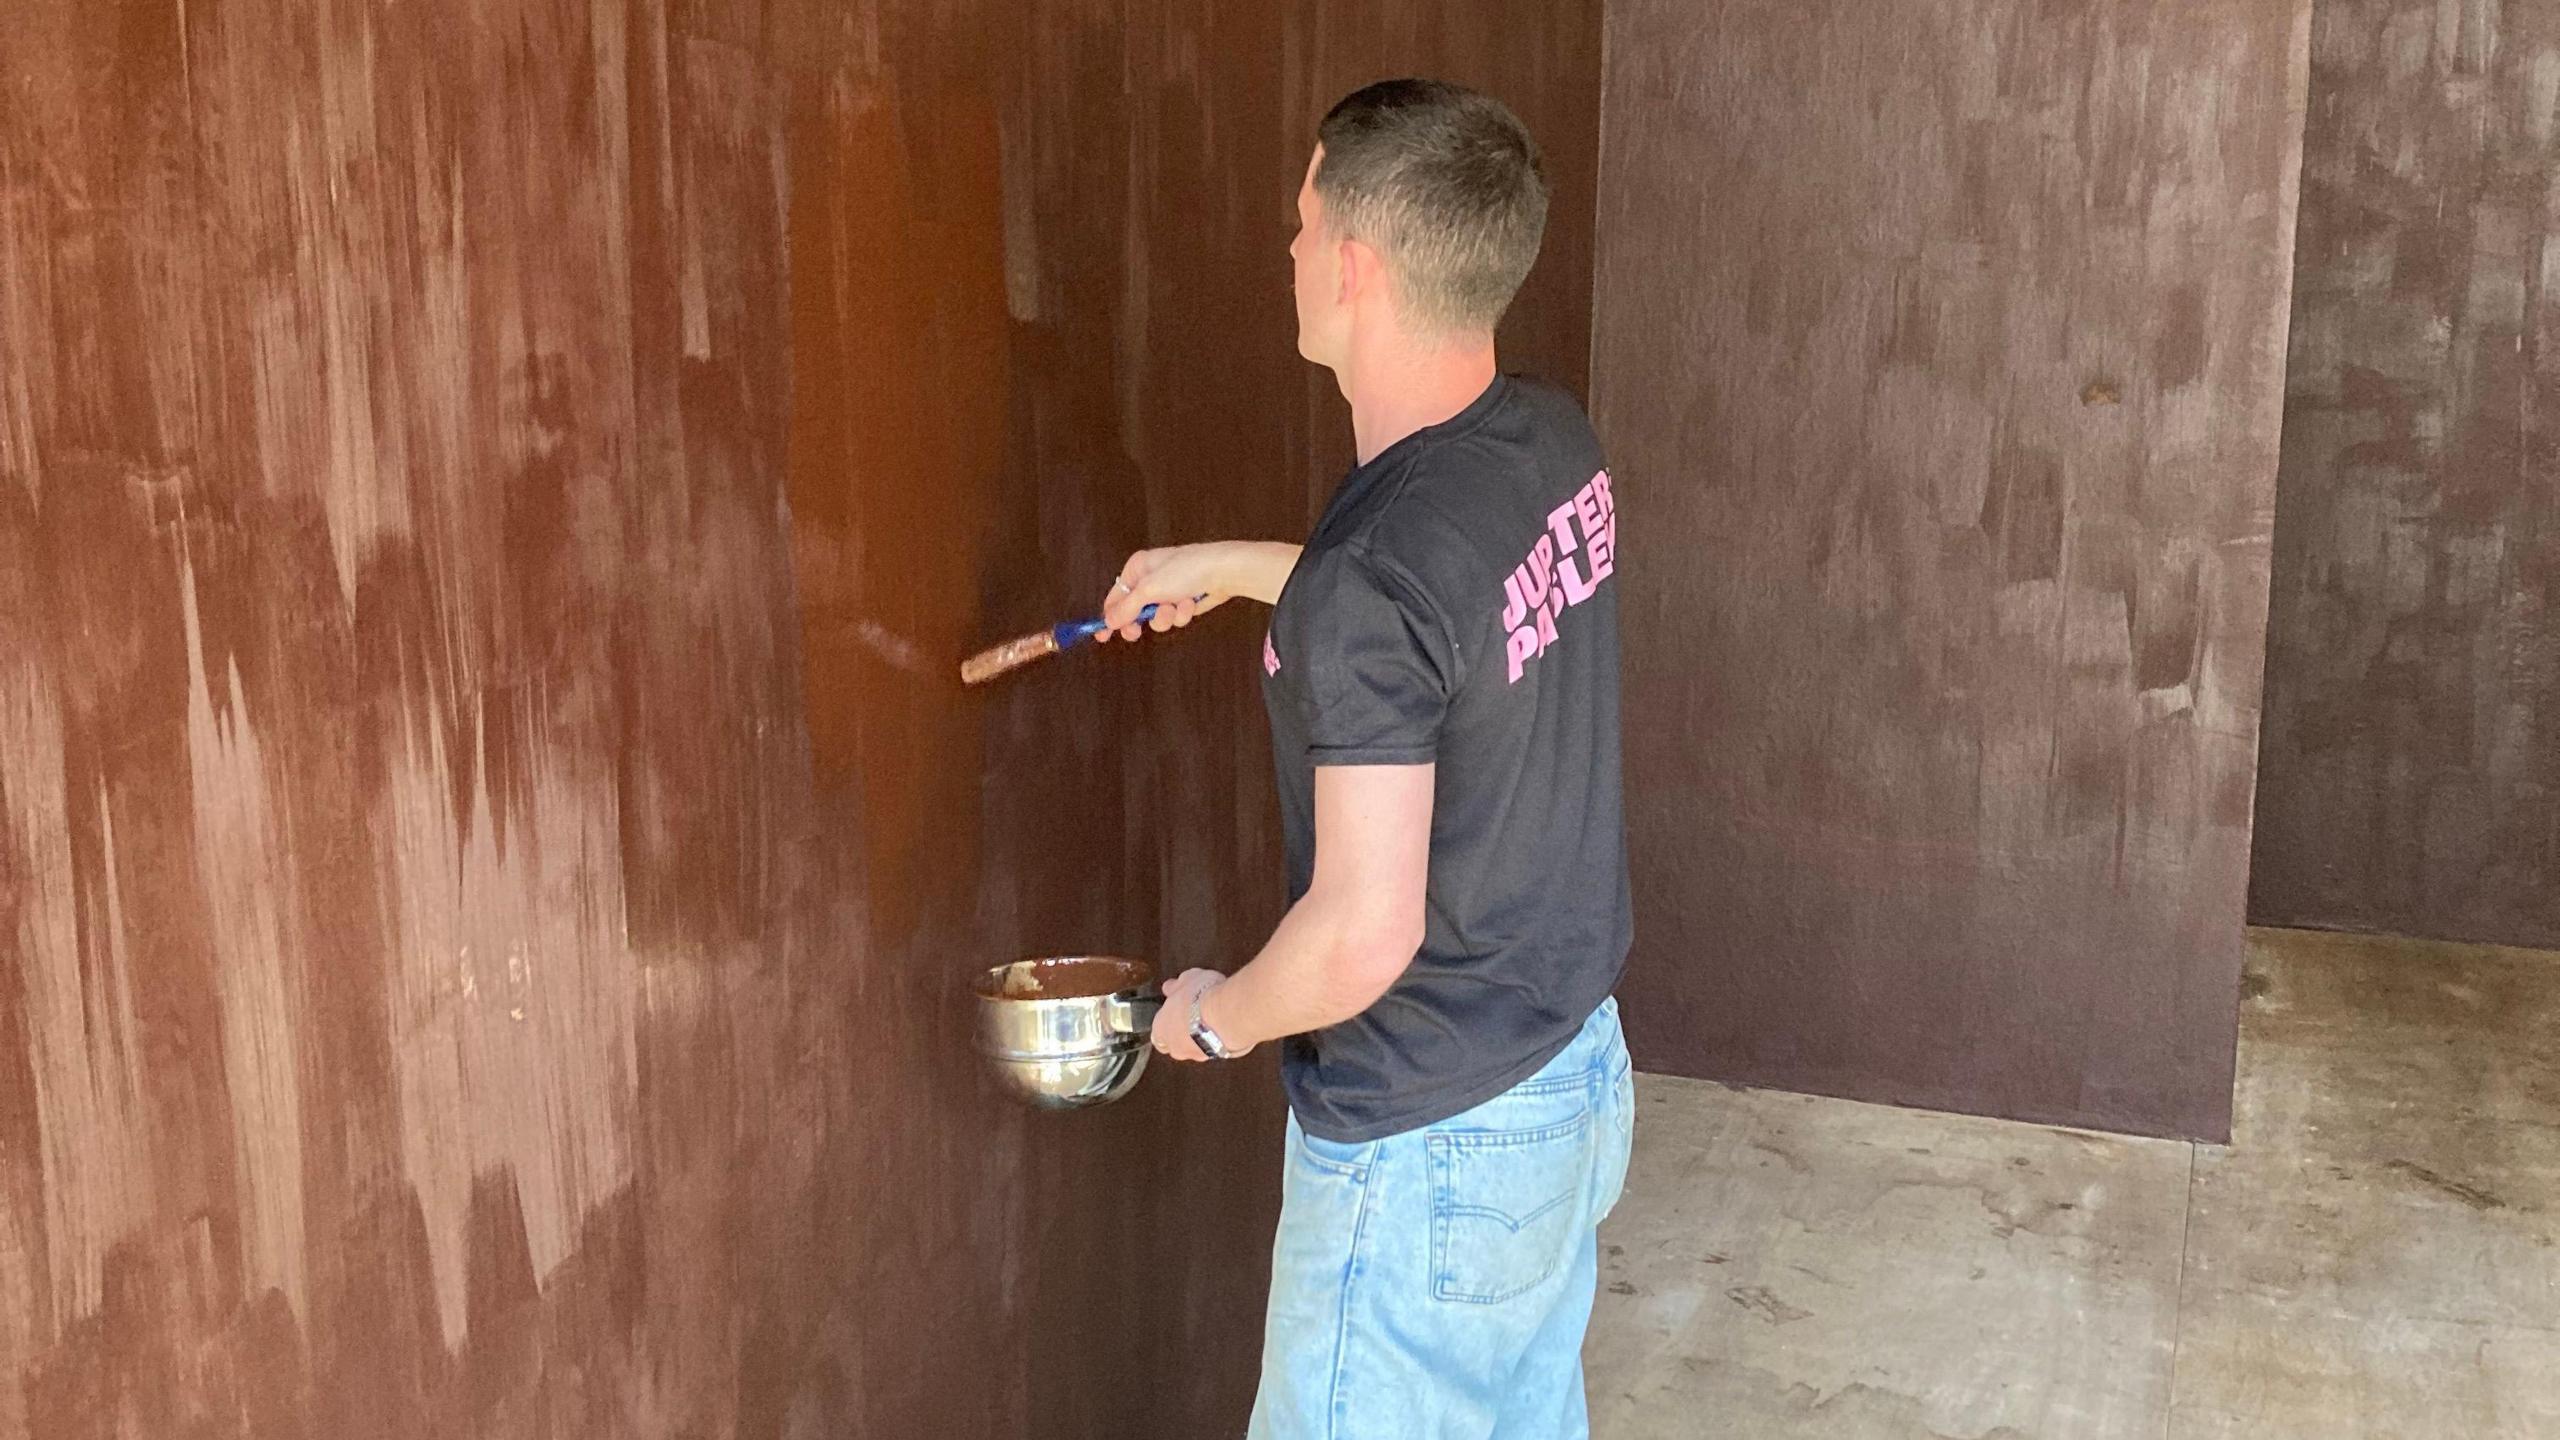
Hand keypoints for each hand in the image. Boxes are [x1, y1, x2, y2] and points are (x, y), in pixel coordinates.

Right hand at [1096, 544, 1236, 641]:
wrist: (1223, 571)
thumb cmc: (1186, 571)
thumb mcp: (1149, 590)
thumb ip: (1126, 608)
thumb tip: (1108, 622)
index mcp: (1137, 568)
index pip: (1114, 597)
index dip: (1109, 617)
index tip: (1102, 636)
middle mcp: (1150, 579)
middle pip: (1133, 612)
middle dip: (1139, 621)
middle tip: (1137, 632)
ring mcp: (1168, 592)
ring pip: (1155, 618)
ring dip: (1165, 616)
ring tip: (1176, 606)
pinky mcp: (1183, 602)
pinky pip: (1174, 618)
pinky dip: (1182, 613)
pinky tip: (1191, 602)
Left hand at [1151, 968, 1249, 1060]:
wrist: (1226, 1015)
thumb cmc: (1201, 998)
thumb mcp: (1186, 980)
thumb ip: (1176, 986)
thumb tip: (1170, 987)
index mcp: (1160, 1029)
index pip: (1157, 1035)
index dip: (1167, 1023)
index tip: (1175, 1012)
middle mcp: (1176, 1047)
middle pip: (1176, 1044)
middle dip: (1185, 1032)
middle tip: (1195, 1014)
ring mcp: (1198, 1054)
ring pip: (1197, 1047)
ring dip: (1203, 1036)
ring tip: (1214, 1018)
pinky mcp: (1219, 1056)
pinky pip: (1217, 1047)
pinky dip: (1220, 1039)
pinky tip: (1226, 1025)